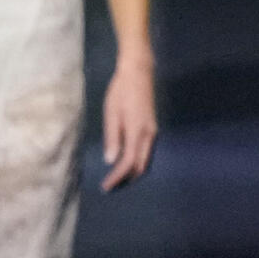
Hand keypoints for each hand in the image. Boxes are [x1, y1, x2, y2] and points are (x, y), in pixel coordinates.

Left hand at [101, 48, 156, 189]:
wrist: (138, 71)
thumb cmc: (121, 91)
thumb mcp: (112, 114)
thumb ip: (112, 138)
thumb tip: (111, 160)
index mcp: (136, 132)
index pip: (128, 162)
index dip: (117, 177)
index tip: (106, 186)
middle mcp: (148, 135)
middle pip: (140, 165)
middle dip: (126, 178)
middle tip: (111, 184)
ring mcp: (152, 131)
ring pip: (145, 159)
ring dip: (132, 170)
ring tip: (116, 176)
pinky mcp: (152, 128)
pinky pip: (146, 151)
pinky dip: (136, 161)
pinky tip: (126, 161)